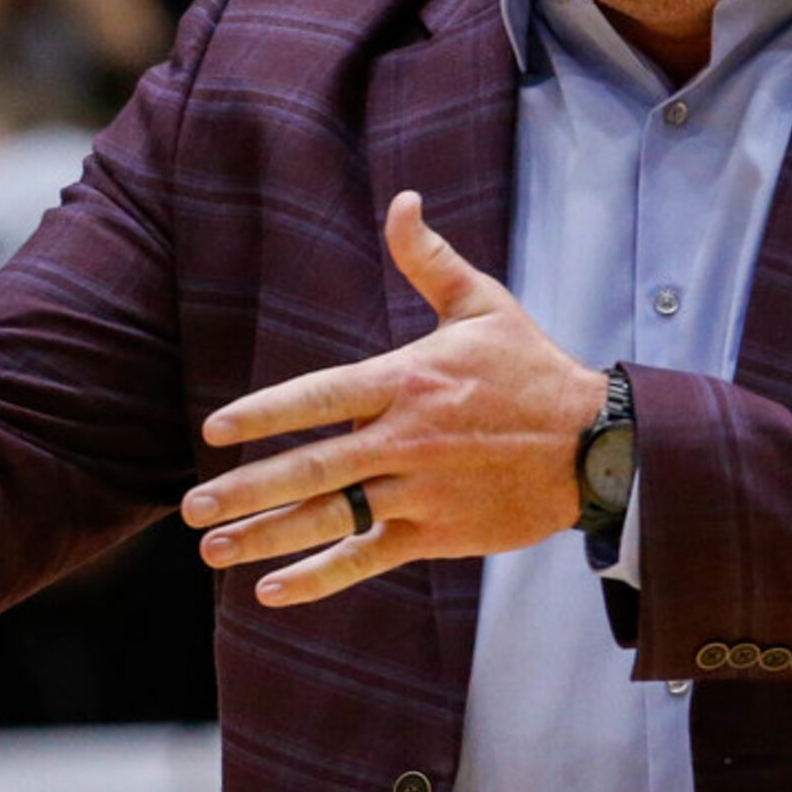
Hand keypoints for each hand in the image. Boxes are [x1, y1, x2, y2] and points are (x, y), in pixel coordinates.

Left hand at [183, 192, 607, 605]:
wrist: (597, 446)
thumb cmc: (532, 371)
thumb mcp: (482, 304)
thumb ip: (428, 259)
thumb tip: (401, 199)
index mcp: (407, 381)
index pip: (319, 397)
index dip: (265, 413)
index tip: (215, 431)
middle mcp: (405, 440)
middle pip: (312, 468)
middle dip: (247, 490)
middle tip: (193, 506)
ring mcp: (420, 493)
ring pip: (331, 520)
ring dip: (266, 538)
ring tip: (211, 551)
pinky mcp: (437, 535)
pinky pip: (367, 558)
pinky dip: (318, 578)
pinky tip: (271, 592)